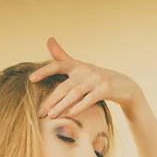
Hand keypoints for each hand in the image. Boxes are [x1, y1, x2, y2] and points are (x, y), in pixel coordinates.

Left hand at [29, 36, 143, 117]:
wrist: (124, 86)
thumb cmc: (97, 79)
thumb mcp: (80, 68)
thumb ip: (63, 57)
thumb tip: (49, 40)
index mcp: (78, 66)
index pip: (58, 65)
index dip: (45, 71)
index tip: (31, 79)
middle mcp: (85, 71)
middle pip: (64, 85)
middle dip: (51, 99)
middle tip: (41, 112)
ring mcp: (96, 79)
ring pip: (75, 93)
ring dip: (62, 105)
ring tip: (52, 116)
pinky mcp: (105, 89)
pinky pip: (90, 98)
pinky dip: (80, 106)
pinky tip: (71, 114)